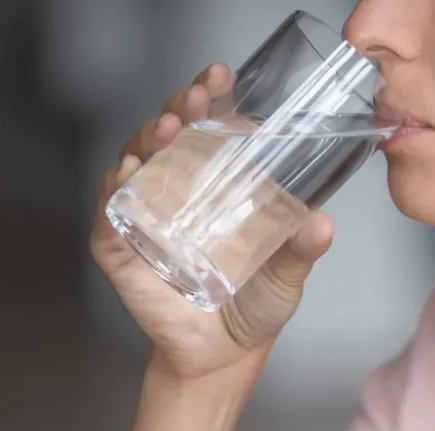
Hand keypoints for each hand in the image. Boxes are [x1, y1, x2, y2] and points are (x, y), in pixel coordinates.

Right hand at [90, 63, 334, 379]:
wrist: (226, 355)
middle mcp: (179, 192)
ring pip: (137, 165)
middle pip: (171, 138)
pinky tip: (127, 173)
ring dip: (147, 140)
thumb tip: (324, 222)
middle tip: (195, 96)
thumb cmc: (256, 305)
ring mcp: (147, 218)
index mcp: (217, 186)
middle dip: (179, 109)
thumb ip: (302, 248)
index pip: (210, 130)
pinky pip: (110, 214)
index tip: (221, 73)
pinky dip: (113, 192)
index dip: (212, 98)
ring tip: (168, 128)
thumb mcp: (287, 272)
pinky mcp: (122, 250)